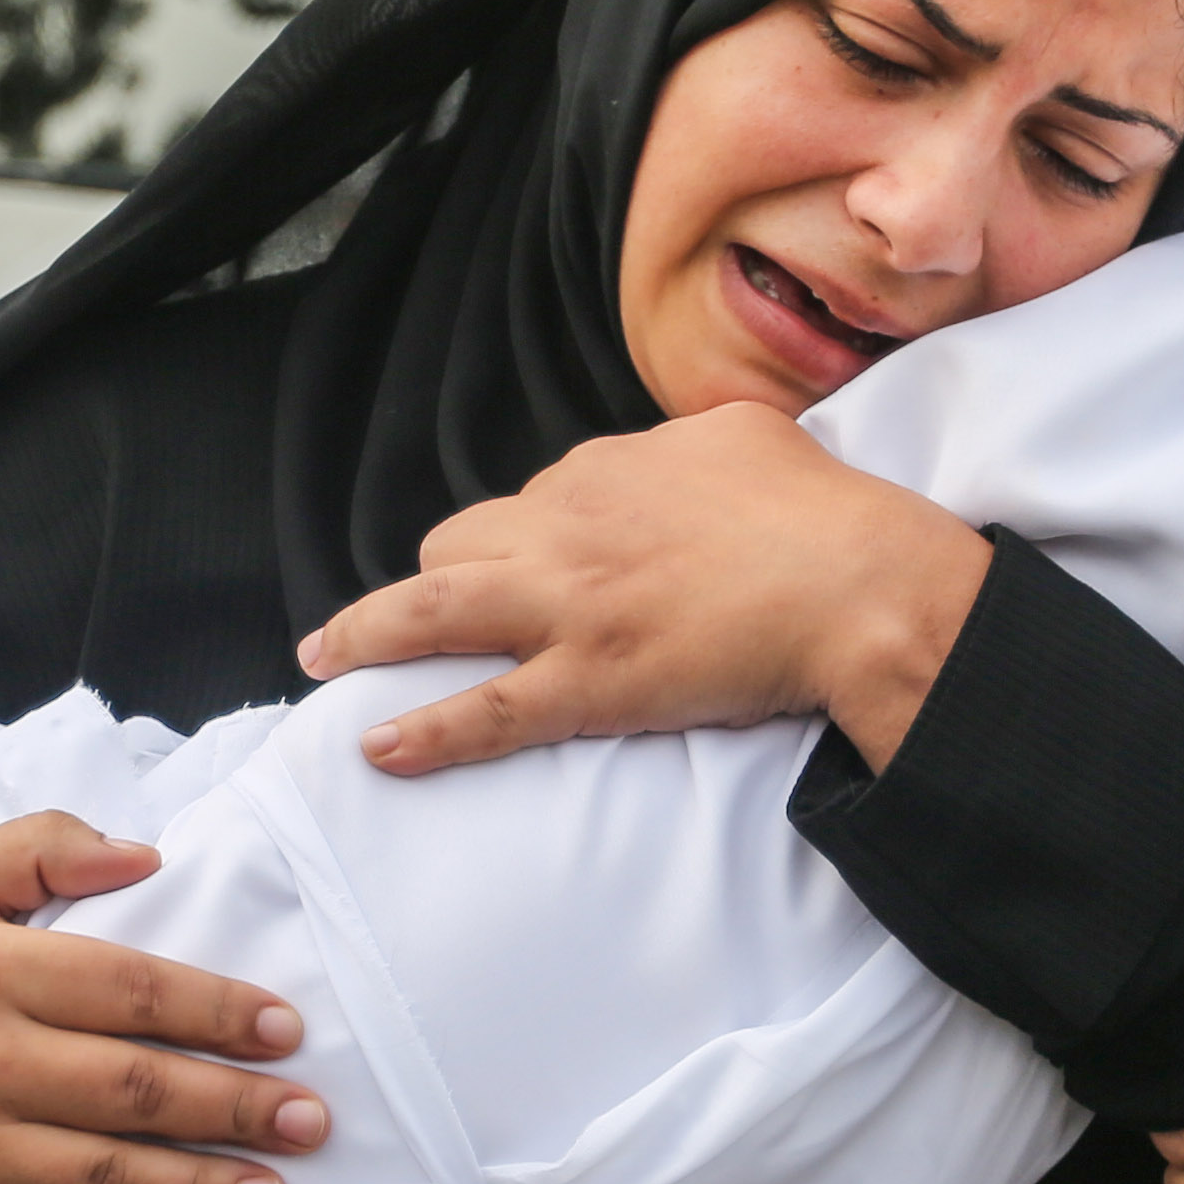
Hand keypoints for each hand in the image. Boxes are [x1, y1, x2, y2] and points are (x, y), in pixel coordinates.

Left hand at [296, 403, 988, 775]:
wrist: (858, 584)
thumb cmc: (823, 513)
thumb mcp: (749, 437)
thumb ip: (696, 442)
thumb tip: (690, 447)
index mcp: (608, 467)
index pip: (531, 500)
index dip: (524, 541)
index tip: (530, 572)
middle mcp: (568, 524)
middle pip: (458, 545)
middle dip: (435, 579)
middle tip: (414, 619)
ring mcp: (570, 606)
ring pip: (432, 612)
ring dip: (366, 635)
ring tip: (325, 660)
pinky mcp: (587, 681)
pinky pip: (484, 711)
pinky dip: (424, 731)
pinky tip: (377, 747)